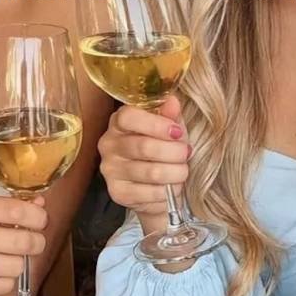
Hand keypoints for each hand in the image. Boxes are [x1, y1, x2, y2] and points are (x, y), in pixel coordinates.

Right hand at [0, 191, 46, 295]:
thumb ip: (7, 206)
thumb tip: (40, 205)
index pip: (14, 210)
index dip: (37, 217)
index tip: (41, 220)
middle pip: (20, 241)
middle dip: (36, 242)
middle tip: (34, 242)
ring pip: (15, 266)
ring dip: (19, 262)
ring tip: (8, 257)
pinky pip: (3, 285)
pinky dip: (6, 279)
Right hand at [98, 93, 190, 237]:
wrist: (149, 184)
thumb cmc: (159, 148)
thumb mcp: (166, 128)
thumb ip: (169, 114)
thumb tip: (173, 102)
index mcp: (118, 122)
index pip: (129, 117)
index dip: (156, 124)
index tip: (177, 132)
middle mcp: (109, 145)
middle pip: (143, 146)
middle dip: (173, 152)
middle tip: (187, 153)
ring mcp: (111, 170)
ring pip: (151, 172)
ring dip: (175, 173)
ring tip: (183, 171)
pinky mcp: (119, 193)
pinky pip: (150, 193)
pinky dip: (168, 191)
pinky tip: (172, 187)